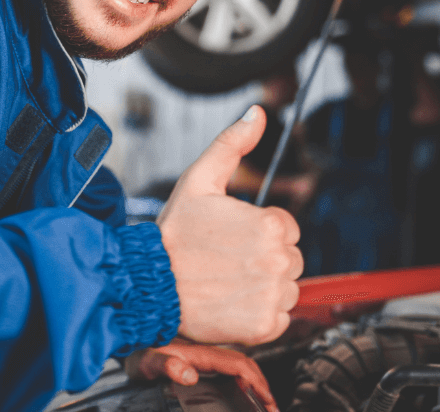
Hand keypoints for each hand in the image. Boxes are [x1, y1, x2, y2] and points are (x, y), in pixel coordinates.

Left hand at [125, 339, 277, 411]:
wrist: (125, 342)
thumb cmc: (135, 351)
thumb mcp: (147, 361)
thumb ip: (166, 365)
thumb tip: (189, 374)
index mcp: (201, 352)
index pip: (239, 364)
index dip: (257, 382)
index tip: (267, 401)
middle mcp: (206, 352)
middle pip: (245, 364)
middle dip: (263, 385)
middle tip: (272, 408)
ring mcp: (204, 356)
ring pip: (239, 366)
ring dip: (255, 382)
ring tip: (265, 403)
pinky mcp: (199, 361)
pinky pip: (228, 368)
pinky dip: (243, 380)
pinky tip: (243, 392)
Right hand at [157, 105, 302, 344]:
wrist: (148, 283)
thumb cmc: (174, 232)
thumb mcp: (199, 179)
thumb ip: (233, 143)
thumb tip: (259, 112)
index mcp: (270, 224)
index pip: (286, 229)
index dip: (258, 232)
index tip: (230, 238)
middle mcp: (278, 260)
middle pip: (290, 260)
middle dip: (264, 259)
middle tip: (226, 261)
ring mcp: (272, 295)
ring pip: (287, 290)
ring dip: (264, 288)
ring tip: (227, 282)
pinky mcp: (264, 326)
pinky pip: (279, 319)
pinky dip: (260, 315)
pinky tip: (231, 303)